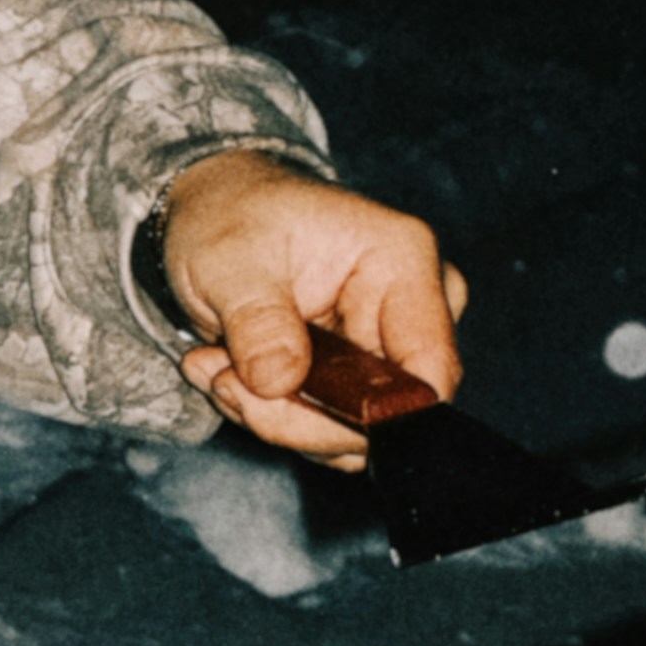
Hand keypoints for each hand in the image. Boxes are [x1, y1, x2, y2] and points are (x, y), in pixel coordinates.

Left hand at [153, 147, 469, 463]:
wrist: (217, 213)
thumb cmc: (232, 215)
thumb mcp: (228, 258)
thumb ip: (257, 320)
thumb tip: (280, 381)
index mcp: (403, 259)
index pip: (428, 372)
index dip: (367, 415)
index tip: (279, 402)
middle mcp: (411, 308)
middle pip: (385, 413)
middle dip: (296, 415)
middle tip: (223, 380)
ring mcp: (388, 346)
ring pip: (352, 431)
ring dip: (275, 416)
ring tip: (219, 367)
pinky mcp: (359, 377)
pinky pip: (328, 428)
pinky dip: (273, 415)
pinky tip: (233, 374)